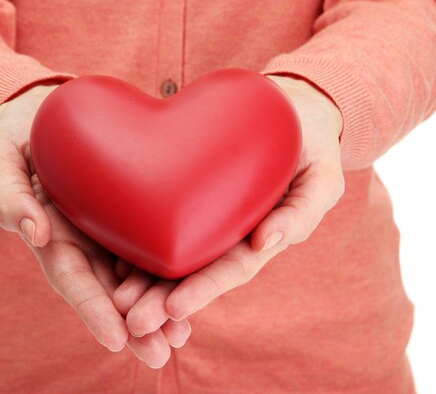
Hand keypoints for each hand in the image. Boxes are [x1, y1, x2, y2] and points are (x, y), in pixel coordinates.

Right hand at [0, 84, 189, 366]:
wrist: (51, 115)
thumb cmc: (23, 137)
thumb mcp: (3, 159)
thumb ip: (9, 194)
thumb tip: (33, 233)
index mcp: (54, 237)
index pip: (73, 279)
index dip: (92, 309)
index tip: (116, 338)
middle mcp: (84, 243)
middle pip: (108, 292)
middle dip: (132, 326)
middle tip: (160, 353)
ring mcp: (109, 234)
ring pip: (134, 279)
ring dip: (156, 312)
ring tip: (181, 338)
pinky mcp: (132, 218)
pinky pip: (153, 248)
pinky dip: (170, 273)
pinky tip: (192, 293)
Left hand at [117, 75, 344, 345]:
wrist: (289, 113)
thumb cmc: (311, 147)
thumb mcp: (323, 178)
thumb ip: (304, 211)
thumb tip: (266, 243)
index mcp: (259, 238)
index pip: (231, 269)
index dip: (204, 290)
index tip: (174, 309)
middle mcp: (228, 235)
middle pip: (194, 272)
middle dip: (163, 300)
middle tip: (133, 321)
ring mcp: (206, 217)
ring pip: (171, 253)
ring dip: (144, 281)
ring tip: (115, 303)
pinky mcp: (187, 196)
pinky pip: (160, 220)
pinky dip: (137, 242)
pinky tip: (111, 258)